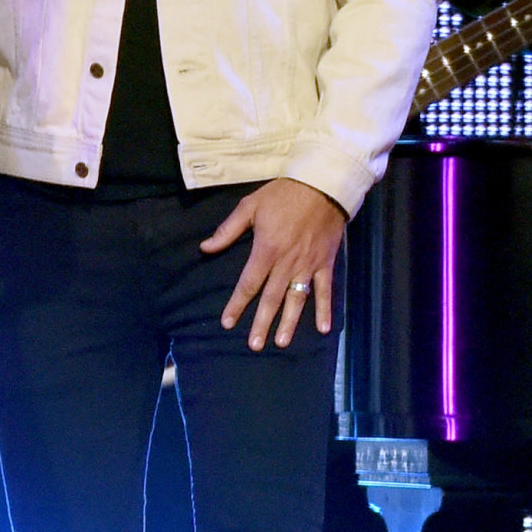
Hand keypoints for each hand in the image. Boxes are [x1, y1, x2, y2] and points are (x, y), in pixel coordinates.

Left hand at [204, 177, 345, 349]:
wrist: (322, 186)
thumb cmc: (283, 195)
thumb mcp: (249, 207)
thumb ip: (228, 230)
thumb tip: (205, 248)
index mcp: (266, 250)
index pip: (248, 284)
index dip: (237, 304)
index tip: (228, 322)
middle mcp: (287, 263)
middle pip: (272, 298)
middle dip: (262, 322)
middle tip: (254, 345)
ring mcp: (308, 266)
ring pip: (298, 300)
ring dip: (290, 323)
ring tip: (282, 342)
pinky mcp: (326, 264)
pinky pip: (325, 291)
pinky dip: (325, 310)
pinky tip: (324, 329)